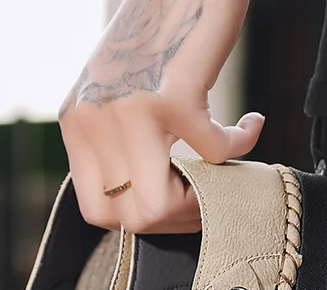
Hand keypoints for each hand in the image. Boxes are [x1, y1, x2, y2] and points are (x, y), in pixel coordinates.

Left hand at [59, 0, 262, 233]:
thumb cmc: (155, 34)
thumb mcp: (113, 95)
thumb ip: (115, 143)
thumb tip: (145, 202)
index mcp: (78, 125)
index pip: (97, 211)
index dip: (140, 220)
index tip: (173, 203)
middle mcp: (96, 121)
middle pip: (133, 218)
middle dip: (179, 218)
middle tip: (208, 194)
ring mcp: (131, 110)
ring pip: (162, 205)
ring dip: (205, 199)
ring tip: (226, 172)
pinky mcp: (174, 94)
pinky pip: (214, 154)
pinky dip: (241, 146)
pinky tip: (248, 126)